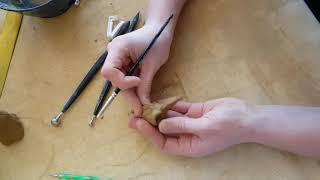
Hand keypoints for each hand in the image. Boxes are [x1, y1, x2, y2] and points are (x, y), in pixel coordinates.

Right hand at [102, 24, 172, 114]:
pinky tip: (139, 97)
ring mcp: (117, 58)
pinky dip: (132, 87)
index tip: (138, 81)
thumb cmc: (157, 40)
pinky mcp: (122, 63)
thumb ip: (145, 84)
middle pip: (113, 78)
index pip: (109, 71)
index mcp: (117, 48)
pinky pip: (124, 77)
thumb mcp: (152, 64)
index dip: (122, 81)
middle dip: (126, 92)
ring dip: (129, 92)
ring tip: (140, 106)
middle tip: (139, 108)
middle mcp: (113, 53)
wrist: (160, 30)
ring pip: (118, 80)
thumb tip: (143, 103)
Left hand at [130, 98, 254, 156]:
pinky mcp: (195, 111)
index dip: (150, 135)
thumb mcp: (204, 127)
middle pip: (164, 131)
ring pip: (170, 118)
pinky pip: (179, 108)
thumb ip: (181, 125)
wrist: (247, 115)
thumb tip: (161, 125)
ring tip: (143, 104)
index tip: (139, 123)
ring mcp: (191, 123)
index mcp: (190, 146)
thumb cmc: (229, 126)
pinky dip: (169, 104)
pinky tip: (158, 99)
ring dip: (158, 112)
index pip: (164, 143)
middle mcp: (188, 136)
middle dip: (150, 123)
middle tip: (135, 114)